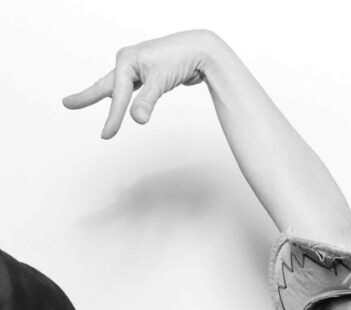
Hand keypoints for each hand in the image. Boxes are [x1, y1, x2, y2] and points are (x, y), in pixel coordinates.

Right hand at [63, 30, 222, 138]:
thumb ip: (147, 101)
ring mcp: (139, 67)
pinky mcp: (150, 74)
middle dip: (87, 96)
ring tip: (85, 100)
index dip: (112, 117)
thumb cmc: (180, 59)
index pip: (117, 95)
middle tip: (67, 103)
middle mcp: (129, 61)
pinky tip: (122, 101)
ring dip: (105, 96)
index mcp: (126, 60)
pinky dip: (125, 96)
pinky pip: (132, 88)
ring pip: (118, 86)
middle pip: (105, 84)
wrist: (201, 50)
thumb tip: (137, 120)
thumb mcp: (161, 82)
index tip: (106, 136)